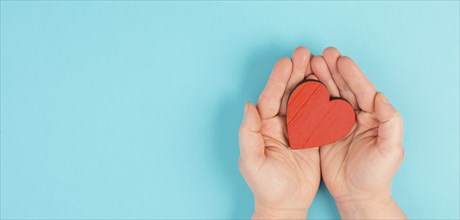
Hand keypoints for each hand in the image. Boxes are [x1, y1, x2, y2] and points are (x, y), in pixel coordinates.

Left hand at [238, 47, 319, 218]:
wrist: (285, 204)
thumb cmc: (265, 185)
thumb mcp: (252, 161)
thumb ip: (248, 133)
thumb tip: (248, 105)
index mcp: (262, 126)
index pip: (269, 98)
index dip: (277, 80)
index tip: (286, 63)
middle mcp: (277, 123)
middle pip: (286, 93)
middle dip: (294, 73)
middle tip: (303, 52)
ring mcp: (295, 128)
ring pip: (302, 99)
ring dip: (309, 80)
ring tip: (317, 61)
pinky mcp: (310, 136)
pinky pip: (316, 114)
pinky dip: (322, 99)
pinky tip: (330, 85)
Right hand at [310, 47, 405, 218]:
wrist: (357, 195)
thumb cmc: (377, 175)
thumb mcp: (391, 150)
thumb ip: (391, 122)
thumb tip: (381, 96)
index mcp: (373, 116)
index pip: (363, 91)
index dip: (353, 75)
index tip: (341, 60)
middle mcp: (355, 115)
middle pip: (344, 88)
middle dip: (333, 70)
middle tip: (322, 54)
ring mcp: (338, 122)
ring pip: (328, 95)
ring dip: (320, 79)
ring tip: (310, 63)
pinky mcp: (323, 131)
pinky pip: (315, 111)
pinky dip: (308, 98)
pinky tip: (300, 86)